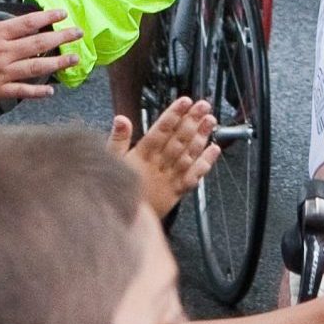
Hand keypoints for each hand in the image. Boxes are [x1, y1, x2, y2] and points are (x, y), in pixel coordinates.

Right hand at [109, 97, 217, 217]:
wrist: (123, 222)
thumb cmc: (115, 189)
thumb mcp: (108, 162)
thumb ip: (117, 139)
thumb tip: (121, 119)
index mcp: (140, 156)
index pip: (159, 131)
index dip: (173, 115)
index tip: (185, 101)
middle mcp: (157, 166)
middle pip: (177, 140)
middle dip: (192, 121)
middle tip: (204, 105)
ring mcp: (169, 178)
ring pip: (188, 154)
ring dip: (201, 137)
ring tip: (211, 121)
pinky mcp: (177, 191)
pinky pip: (194, 176)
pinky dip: (205, 162)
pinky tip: (214, 149)